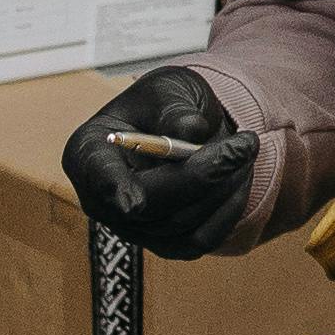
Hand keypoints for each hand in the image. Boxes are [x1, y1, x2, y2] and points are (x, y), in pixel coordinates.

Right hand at [61, 64, 255, 253]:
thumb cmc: (164, 105)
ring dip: (224, 187)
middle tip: (245, 144)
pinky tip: (241, 177)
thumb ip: (174, 107)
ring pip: (180, 223)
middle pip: (148, 205)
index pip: (96, 175)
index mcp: (88, 153)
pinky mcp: (164, 245)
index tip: (132, 201)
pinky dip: (229, 209)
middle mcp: (102, 200)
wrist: (182, 128)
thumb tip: (189, 131)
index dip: (112, 188)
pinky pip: (200, 239)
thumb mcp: (167, 89)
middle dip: (202, 175)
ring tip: (246, 149)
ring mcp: (132, 228)